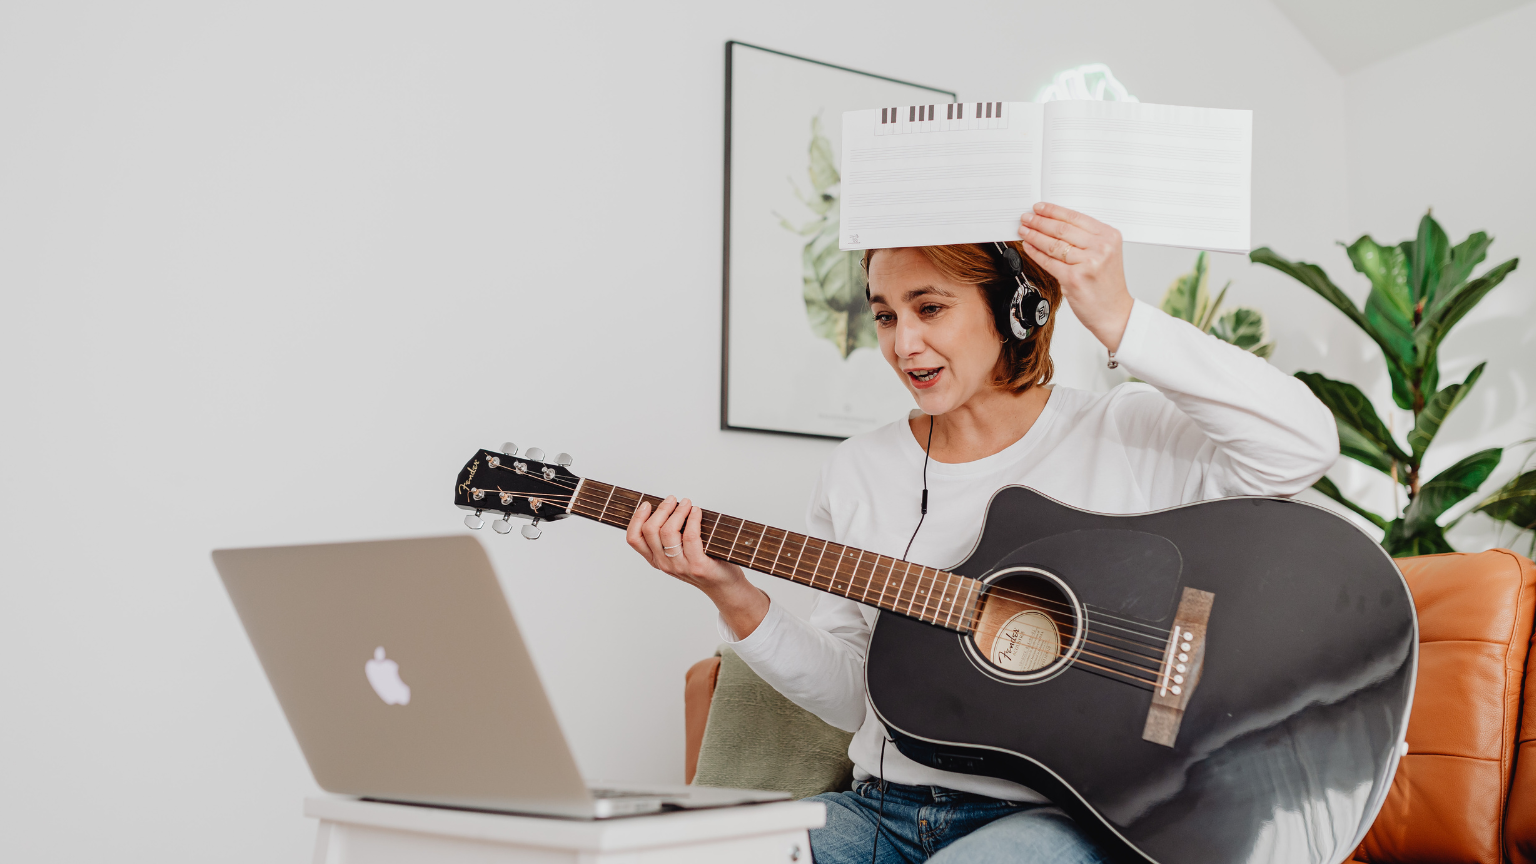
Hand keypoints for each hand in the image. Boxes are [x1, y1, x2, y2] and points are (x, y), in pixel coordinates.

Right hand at [626, 495, 769, 637]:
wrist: (723, 586)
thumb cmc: (703, 564)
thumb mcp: (678, 554)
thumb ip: (669, 537)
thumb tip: (667, 506)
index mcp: (656, 560)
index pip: (634, 539)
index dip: (637, 518)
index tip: (647, 504)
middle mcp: (664, 564)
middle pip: (650, 531)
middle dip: (662, 509)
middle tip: (673, 500)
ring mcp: (680, 566)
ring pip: (668, 532)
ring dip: (677, 512)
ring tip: (687, 504)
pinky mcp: (697, 566)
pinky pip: (690, 536)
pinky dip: (693, 519)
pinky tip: (697, 512)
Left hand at [1018, 202, 1134, 351]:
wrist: (1114, 313)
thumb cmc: (1107, 285)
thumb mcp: (1105, 254)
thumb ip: (1086, 239)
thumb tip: (1054, 224)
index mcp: (1109, 236)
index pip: (1075, 217)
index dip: (1053, 211)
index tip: (1039, 208)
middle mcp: (1101, 247)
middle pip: (1062, 229)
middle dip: (1040, 221)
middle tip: (1027, 218)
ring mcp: (1088, 263)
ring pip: (1053, 244)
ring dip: (1034, 235)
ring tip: (1024, 231)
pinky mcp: (1074, 278)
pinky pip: (1049, 262)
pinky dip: (1035, 253)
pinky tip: (1028, 247)